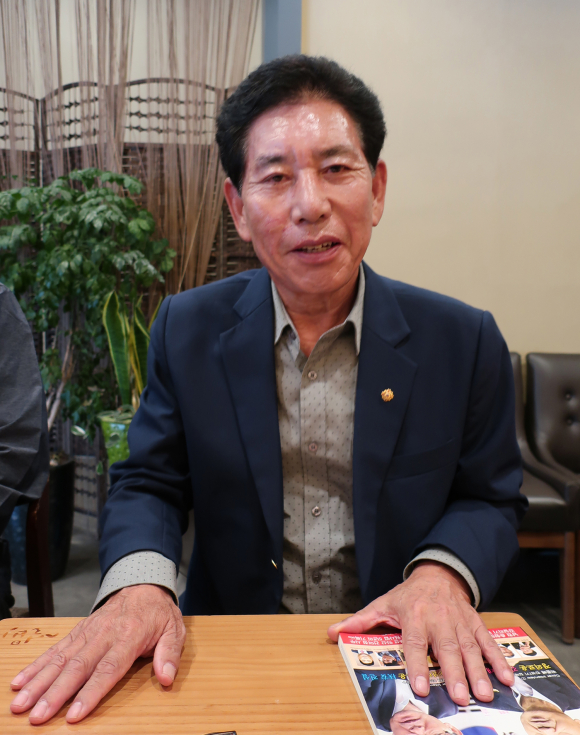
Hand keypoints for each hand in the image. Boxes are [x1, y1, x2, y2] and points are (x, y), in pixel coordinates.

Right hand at [10, 584, 185, 724]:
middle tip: (36, 717)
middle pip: (77, 667)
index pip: (108, 668)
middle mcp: (105, 633)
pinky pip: (55, 649)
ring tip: (19, 703)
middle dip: (55, 693)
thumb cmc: (158, 613)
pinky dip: (36, 665)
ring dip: (39, 682)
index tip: (73, 715)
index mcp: (130, 636)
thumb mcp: (175, 629)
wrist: (143, 583)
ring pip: (61, 659)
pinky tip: (19, 681)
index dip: (91, 692)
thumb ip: (170, 653)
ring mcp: (88, 631)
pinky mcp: (78, 630)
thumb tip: (167, 677)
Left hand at [328, 561, 513, 704]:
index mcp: (414, 616)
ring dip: (478, 671)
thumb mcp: (382, 604)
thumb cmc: (408, 596)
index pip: (415, 642)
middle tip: (461, 698)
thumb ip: (360, 621)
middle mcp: (438, 618)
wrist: (437, 574)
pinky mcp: (474, 623)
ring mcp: (459, 621)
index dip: (417, 664)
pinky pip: (488, 641)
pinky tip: (506, 678)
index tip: (422, 687)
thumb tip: (332, 633)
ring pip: (470, 647)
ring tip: (485, 694)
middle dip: (455, 673)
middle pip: (447, 648)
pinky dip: (498, 659)